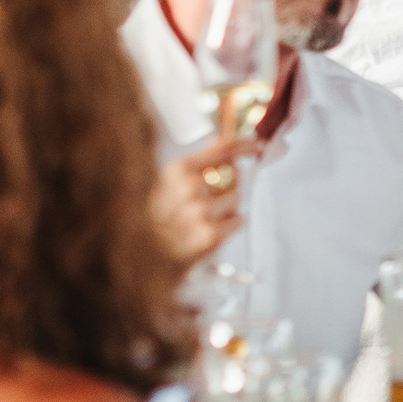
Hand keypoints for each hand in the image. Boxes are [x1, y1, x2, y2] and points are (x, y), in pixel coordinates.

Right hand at [150, 136, 252, 272]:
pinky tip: (211, 229)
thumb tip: (220, 144)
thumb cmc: (156, 218)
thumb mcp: (169, 182)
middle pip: (235, 174)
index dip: (245, 145)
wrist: (145, 257)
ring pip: (237, 198)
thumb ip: (197, 163)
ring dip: (227, 207)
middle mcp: (189, 188)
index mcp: (178, 170)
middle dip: (228, 184)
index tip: (257, 146)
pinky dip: (230, 225)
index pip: (224, 149)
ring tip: (206, 218)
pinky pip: (238, 220)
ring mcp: (200, 212)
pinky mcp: (209, 235)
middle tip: (211, 198)